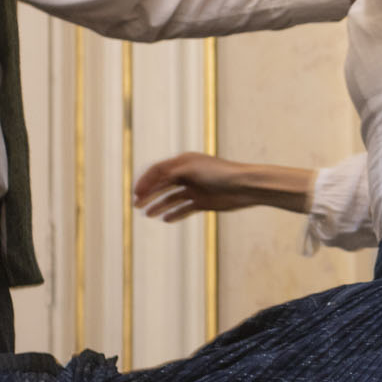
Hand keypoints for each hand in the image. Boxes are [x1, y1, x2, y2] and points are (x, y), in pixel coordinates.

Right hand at [134, 153, 259, 221]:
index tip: (136, 193)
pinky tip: (165, 219)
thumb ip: (171, 173)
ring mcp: (195, 189)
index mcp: (184, 162)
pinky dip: (175, 214)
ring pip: (172, 198)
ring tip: (148, 214)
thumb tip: (154, 180)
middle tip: (136, 205)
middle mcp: (188, 175)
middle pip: (163, 185)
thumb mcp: (191, 169)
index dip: (146, 181)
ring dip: (159, 205)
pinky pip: (184, 209)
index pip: (159, 171)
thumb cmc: (220, 173)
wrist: (245, 186)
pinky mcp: (204, 202)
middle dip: (149, 194)